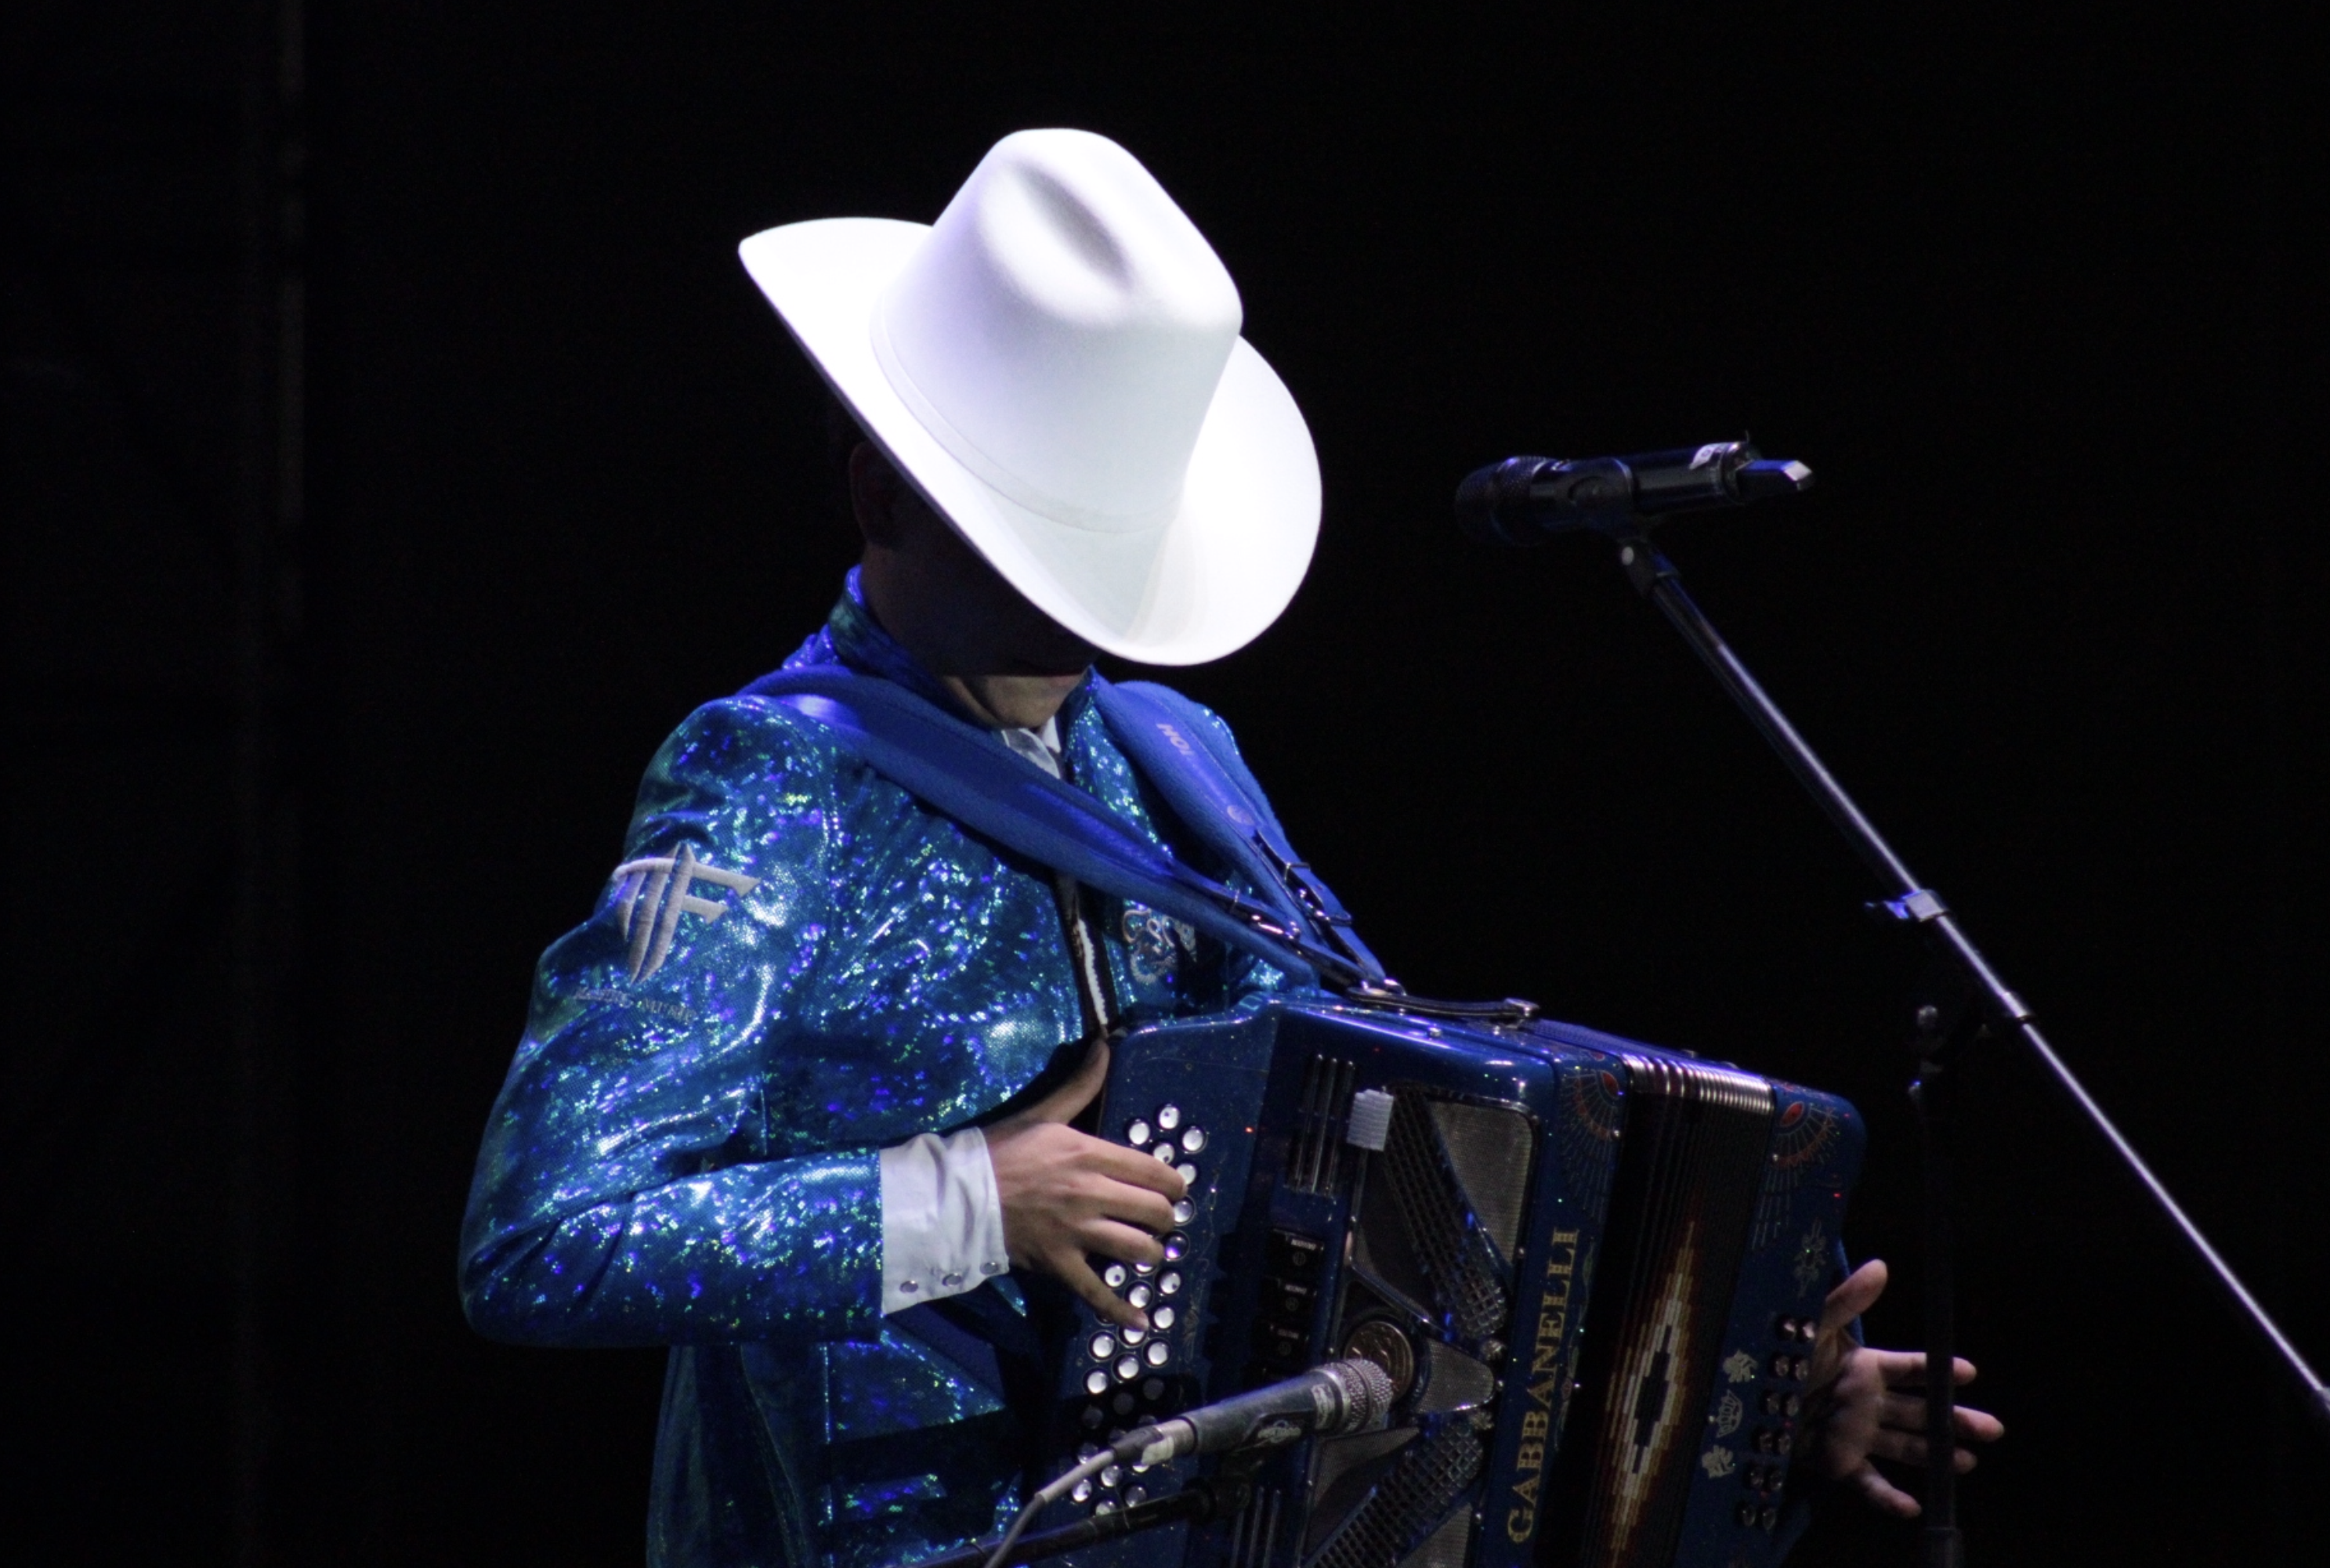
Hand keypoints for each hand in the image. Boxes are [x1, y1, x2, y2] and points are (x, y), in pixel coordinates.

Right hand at [985, 1037, 1184, 1329]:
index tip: (1174, 1186)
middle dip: (1165, 1216)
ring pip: (1137, 1250)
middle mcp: (1091, 1194)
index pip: (1153, 1170)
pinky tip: (1140, 1320)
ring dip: (1151, 1252)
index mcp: (1090, 1154)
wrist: (957, 1194)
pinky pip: (1097, 1293)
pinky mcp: (1060, 1264)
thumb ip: (1081, 1084)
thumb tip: (1107, 1045)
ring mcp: (1077, 1233)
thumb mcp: (1044, 1112)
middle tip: (1161, 1217)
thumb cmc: (1001, 1149)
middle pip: (1154, 1211)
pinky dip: (1120, 1310)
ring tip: (1151, 1250)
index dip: (1173, 1181)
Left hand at [1801, 1259, 2005, 1516]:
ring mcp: (1856, 1434)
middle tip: (1993, 1429)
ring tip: (1967, 1463)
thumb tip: (1881, 1265)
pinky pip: (1869, 1482)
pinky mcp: (1839, 1462)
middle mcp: (1868, 1402)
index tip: (1969, 1371)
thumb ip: (1847, 1299)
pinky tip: (1913, 1509)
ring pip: (1907, 1447)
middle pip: (1922, 1412)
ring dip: (1936, 1455)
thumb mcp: (1812, 1325)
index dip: (1940, 1370)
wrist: (1743, 1394)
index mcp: (1866, 1367)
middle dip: (1956, 1421)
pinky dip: (1889, 1498)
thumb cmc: (1779, 1354)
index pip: (1912, 1368)